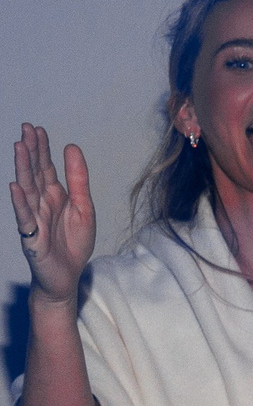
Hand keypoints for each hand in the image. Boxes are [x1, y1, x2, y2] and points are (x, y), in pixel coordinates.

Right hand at [10, 125, 94, 303]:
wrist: (68, 277)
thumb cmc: (73, 244)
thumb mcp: (84, 208)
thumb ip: (78, 180)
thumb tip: (72, 148)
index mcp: (55, 196)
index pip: (46, 167)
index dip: (42, 149)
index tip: (38, 129)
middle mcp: (42, 204)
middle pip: (35, 174)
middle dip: (31, 151)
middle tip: (25, 129)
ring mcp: (35, 219)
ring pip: (28, 190)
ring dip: (22, 169)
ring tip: (19, 147)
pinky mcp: (33, 238)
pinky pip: (25, 218)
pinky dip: (20, 202)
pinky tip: (16, 187)